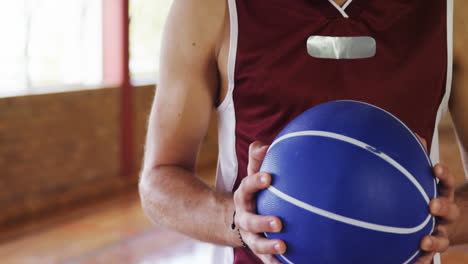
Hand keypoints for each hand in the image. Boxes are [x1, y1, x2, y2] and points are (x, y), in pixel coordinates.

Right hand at [233, 141, 286, 263]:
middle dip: (262, 222)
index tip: (269, 177)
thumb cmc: (254, 193)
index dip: (255, 181)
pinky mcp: (258, 249)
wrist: (238, 219)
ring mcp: (251, 235)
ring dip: (269, 246)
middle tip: (278, 222)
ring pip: (257, 243)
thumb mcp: (252, 175)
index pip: (247, 187)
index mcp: (243, 197)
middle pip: (249, 221)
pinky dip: (275, 263)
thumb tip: (265, 144)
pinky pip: (266, 259)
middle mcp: (244, 217)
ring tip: (283, 247)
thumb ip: (257, 161)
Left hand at [413, 136, 460, 263]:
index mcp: (444, 195)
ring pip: (440, 238)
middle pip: (448, 210)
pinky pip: (427, 258)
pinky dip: (420, 262)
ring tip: (423, 242)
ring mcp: (441, 233)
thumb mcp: (432, 182)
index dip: (443, 175)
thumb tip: (413, 136)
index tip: (435, 167)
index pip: (447, 183)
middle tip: (432, 204)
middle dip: (442, 206)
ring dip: (433, 241)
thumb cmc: (434, 196)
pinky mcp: (433, 248)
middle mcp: (446, 214)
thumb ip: (420, 161)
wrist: (454, 224)